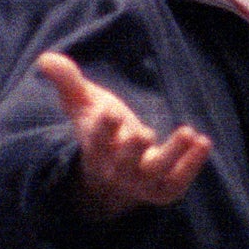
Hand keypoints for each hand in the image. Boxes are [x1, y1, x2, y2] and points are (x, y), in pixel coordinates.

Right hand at [37, 51, 211, 218]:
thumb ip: (68, 81)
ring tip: (189, 133)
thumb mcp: (83, 104)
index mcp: (96, 148)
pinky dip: (192, 166)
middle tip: (144, 133)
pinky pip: (177, 183)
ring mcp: (141, 182)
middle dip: (134, 149)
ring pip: (156, 174)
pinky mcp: (163, 190)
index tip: (110, 112)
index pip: (97, 140)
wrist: (111, 177)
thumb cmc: (100, 129)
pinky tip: (203, 142)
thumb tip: (46, 58)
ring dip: (173, 155)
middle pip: (125, 163)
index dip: (104, 128)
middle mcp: (117, 169)